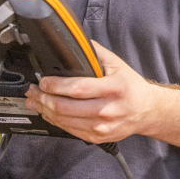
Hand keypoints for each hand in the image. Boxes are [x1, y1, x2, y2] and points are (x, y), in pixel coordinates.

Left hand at [25, 41, 155, 142]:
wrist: (146, 111)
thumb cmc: (131, 86)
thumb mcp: (118, 64)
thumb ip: (97, 53)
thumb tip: (77, 42)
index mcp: (113, 88)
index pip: (78, 88)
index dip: (56, 86)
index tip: (43, 81)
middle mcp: (107, 109)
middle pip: (66, 107)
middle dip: (43, 98)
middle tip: (33, 91)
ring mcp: (101, 126)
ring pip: (64, 121)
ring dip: (44, 110)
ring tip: (35, 101)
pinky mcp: (97, 137)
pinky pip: (69, 130)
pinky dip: (55, 121)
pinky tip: (48, 112)